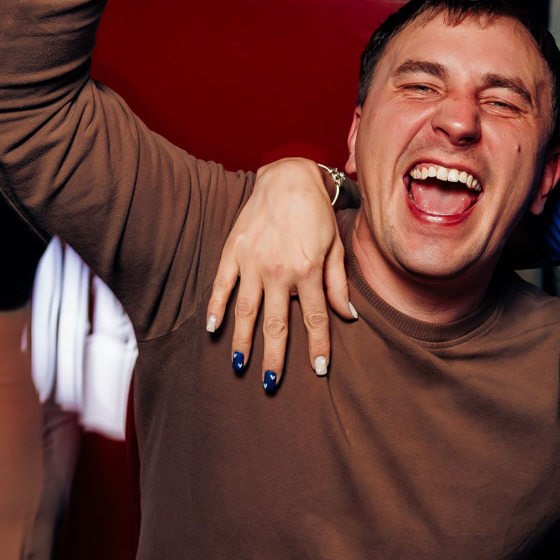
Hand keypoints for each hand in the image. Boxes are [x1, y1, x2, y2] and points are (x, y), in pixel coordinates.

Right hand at [206, 158, 354, 389]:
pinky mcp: (233, 252)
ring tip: (240, 366)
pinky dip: (216, 307)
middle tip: (271, 382)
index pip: (315, 319)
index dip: (317, 347)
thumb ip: (337, 284)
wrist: (289, 177)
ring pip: (247, 311)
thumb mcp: (335, 247)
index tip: (319, 370)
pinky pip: (222, 285)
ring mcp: (253, 262)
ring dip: (244, 341)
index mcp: (308, 270)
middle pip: (277, 324)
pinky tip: (212, 329)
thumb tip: (347, 316)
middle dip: (275, 356)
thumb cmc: (317, 213)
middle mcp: (280, 271)